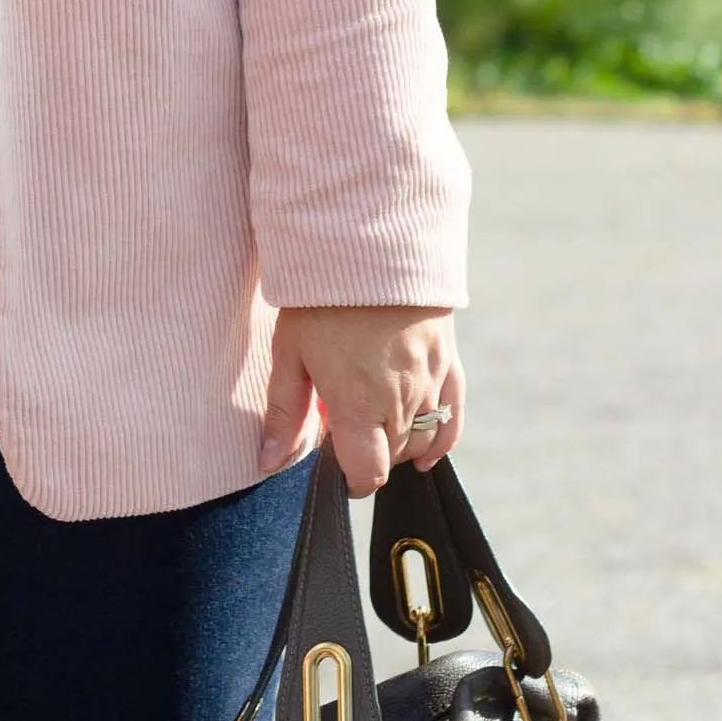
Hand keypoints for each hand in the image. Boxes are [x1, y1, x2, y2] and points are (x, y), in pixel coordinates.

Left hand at [258, 305, 463, 497]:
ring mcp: (430, 382)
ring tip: (370, 423)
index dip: (349, 479)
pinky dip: (441, 439)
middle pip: (390, 456)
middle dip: (366, 452)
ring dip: (395, 442)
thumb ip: (283, 413)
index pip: (367, 474)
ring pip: (420, 438)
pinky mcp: (448, 361)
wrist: (370, 242)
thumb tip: (268, 464)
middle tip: (340, 428)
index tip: (334, 467)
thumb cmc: (321, 297)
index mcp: (359, 407)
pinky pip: (453, 416)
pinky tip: (426, 453)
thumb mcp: (289, 352)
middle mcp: (401, 402)